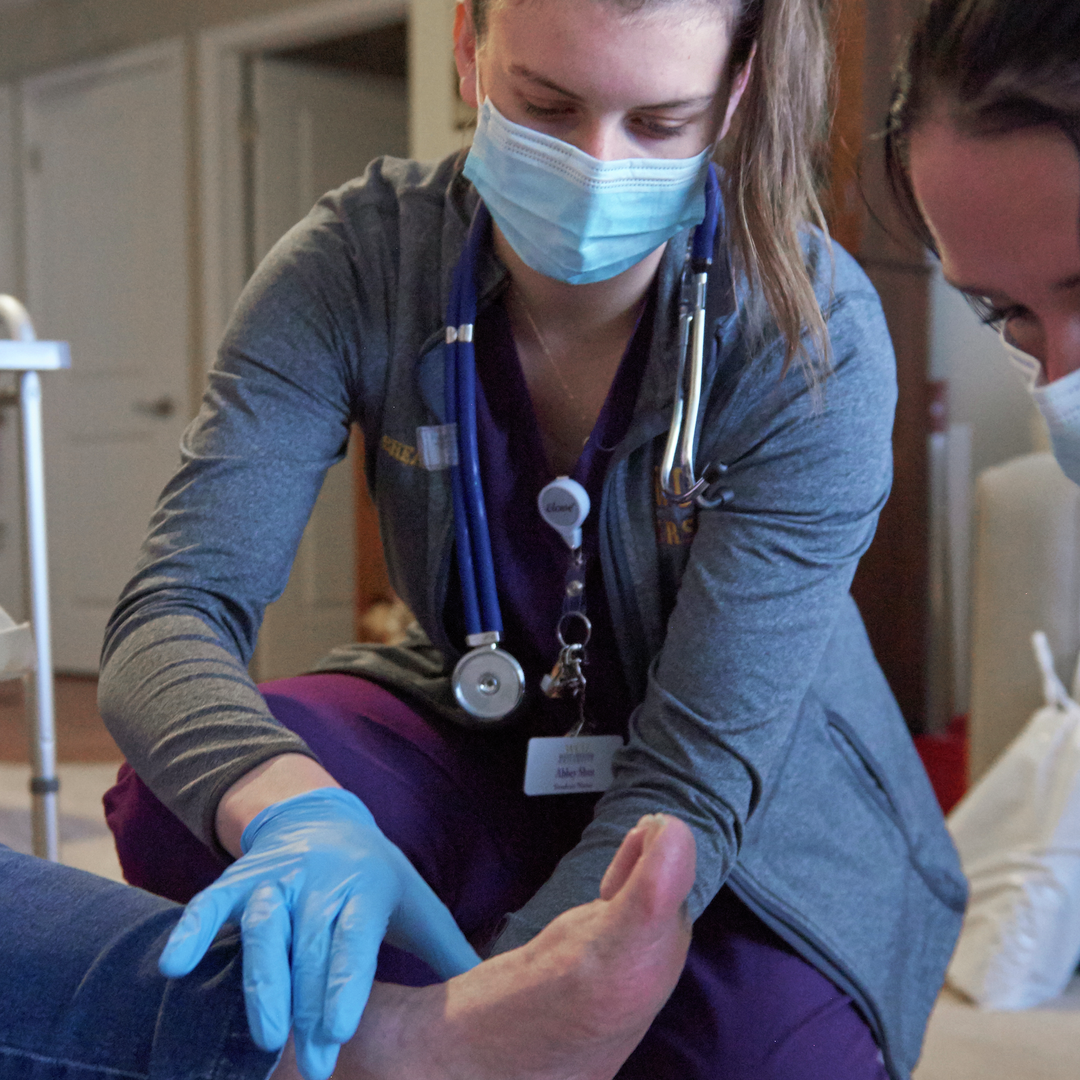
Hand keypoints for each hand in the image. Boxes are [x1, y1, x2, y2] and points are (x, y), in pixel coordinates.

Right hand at [158, 787, 479, 1079]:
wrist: (322, 818)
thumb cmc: (375, 875)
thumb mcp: (415, 903)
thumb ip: (446, 950)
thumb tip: (492, 998)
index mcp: (366, 886)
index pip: (354, 939)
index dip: (346, 983)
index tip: (341, 1030)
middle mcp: (319, 879)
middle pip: (310, 946)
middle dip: (309, 1009)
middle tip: (313, 1067)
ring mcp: (276, 877)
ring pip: (263, 927)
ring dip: (261, 982)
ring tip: (262, 1039)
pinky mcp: (240, 879)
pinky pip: (212, 902)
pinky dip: (193, 929)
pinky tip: (175, 965)